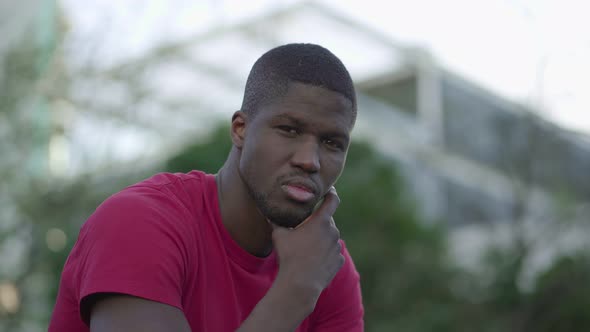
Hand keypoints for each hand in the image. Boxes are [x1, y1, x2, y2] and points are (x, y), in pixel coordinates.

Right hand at [270, 187, 343, 307]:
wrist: (300, 283)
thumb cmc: (289, 256)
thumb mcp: (279, 235)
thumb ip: (275, 220)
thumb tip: (265, 210)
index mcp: (321, 221)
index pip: (332, 200)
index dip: (331, 193)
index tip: (328, 190)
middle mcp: (333, 232)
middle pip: (327, 222)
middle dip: (317, 223)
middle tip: (304, 230)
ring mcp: (337, 247)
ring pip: (330, 238)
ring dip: (321, 239)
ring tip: (306, 249)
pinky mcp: (339, 261)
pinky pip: (332, 253)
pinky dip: (325, 254)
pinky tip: (312, 261)